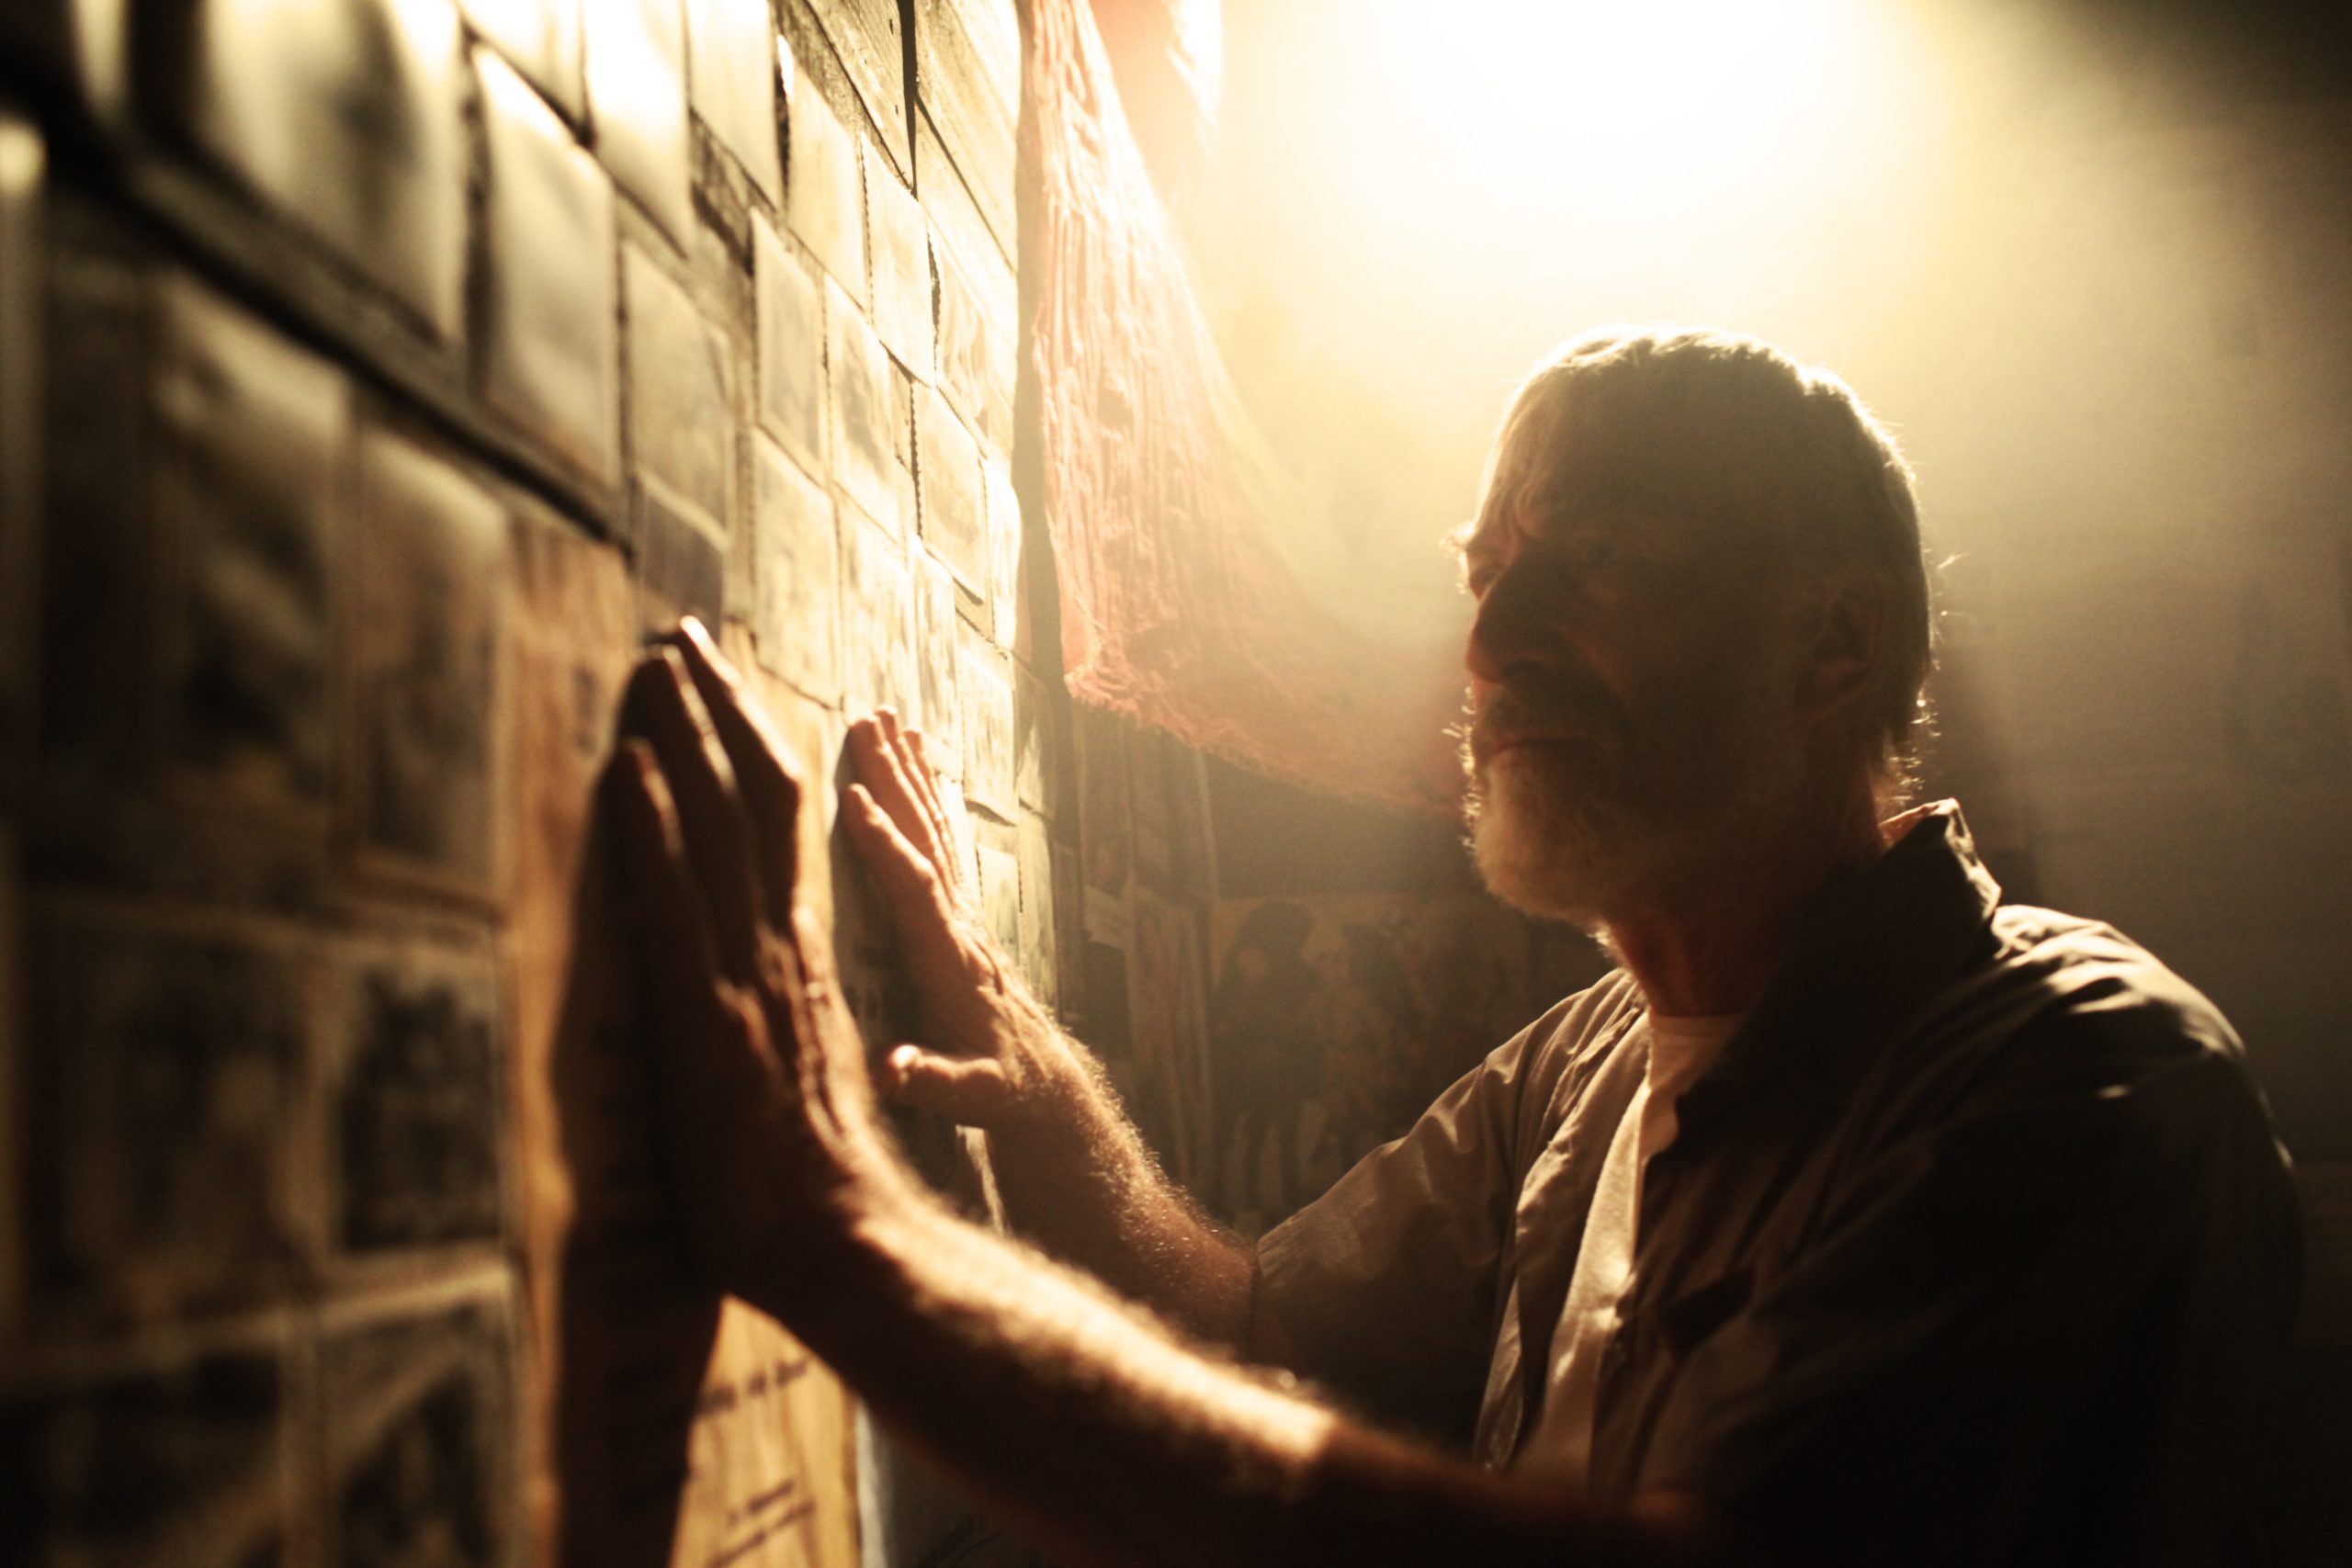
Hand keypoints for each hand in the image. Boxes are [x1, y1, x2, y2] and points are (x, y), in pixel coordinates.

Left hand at [604, 618, 897, 1309]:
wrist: (843, 1240)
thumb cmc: (806, 1184)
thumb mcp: (784, 1073)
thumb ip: (759, 1016)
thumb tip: (716, 992)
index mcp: (799, 955)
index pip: (778, 827)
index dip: (746, 748)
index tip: (717, 686)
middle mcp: (780, 945)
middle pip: (759, 796)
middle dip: (720, 706)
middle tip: (682, 634)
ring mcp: (747, 973)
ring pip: (723, 824)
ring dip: (684, 733)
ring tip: (652, 660)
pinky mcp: (707, 1015)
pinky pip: (677, 899)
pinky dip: (652, 825)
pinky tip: (628, 765)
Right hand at [842, 710, 1092, 1139]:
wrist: (1041, 1082)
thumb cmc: (997, 1090)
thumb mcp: (969, 1097)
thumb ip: (932, 1081)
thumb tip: (894, 1073)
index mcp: (951, 962)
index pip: (917, 891)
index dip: (885, 846)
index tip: (853, 798)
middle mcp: (960, 924)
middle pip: (925, 839)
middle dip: (894, 778)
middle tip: (866, 719)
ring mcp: (963, 913)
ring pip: (933, 828)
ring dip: (908, 771)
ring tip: (887, 717)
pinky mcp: (961, 913)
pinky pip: (942, 840)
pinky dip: (929, 795)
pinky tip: (921, 761)